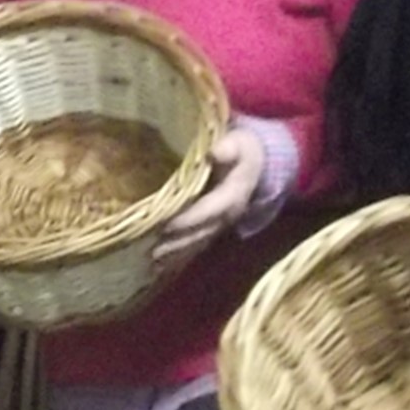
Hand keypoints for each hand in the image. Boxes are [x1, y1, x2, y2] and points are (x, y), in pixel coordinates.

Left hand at [151, 128, 265, 269]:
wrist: (257, 164)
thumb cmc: (242, 150)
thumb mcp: (240, 143)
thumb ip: (229, 148)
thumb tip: (215, 152)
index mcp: (233, 195)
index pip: (209, 210)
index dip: (189, 219)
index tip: (166, 226)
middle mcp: (227, 216)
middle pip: (201, 233)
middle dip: (177, 243)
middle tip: (152, 252)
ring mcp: (220, 225)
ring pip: (197, 243)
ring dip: (176, 254)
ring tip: (152, 263)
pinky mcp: (213, 228)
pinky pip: (196, 244)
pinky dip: (179, 256)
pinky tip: (160, 266)